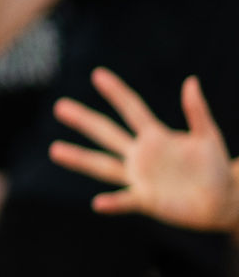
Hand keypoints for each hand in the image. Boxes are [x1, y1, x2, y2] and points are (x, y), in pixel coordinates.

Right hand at [49, 68, 235, 229]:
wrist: (223, 201)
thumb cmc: (216, 168)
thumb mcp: (208, 137)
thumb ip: (197, 111)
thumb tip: (191, 81)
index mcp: (155, 137)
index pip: (132, 109)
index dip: (116, 92)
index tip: (98, 74)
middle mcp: (141, 155)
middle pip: (108, 133)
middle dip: (84, 121)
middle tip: (59, 107)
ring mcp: (140, 177)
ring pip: (103, 165)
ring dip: (80, 158)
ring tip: (55, 150)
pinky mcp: (147, 200)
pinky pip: (126, 201)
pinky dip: (113, 203)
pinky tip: (97, 203)